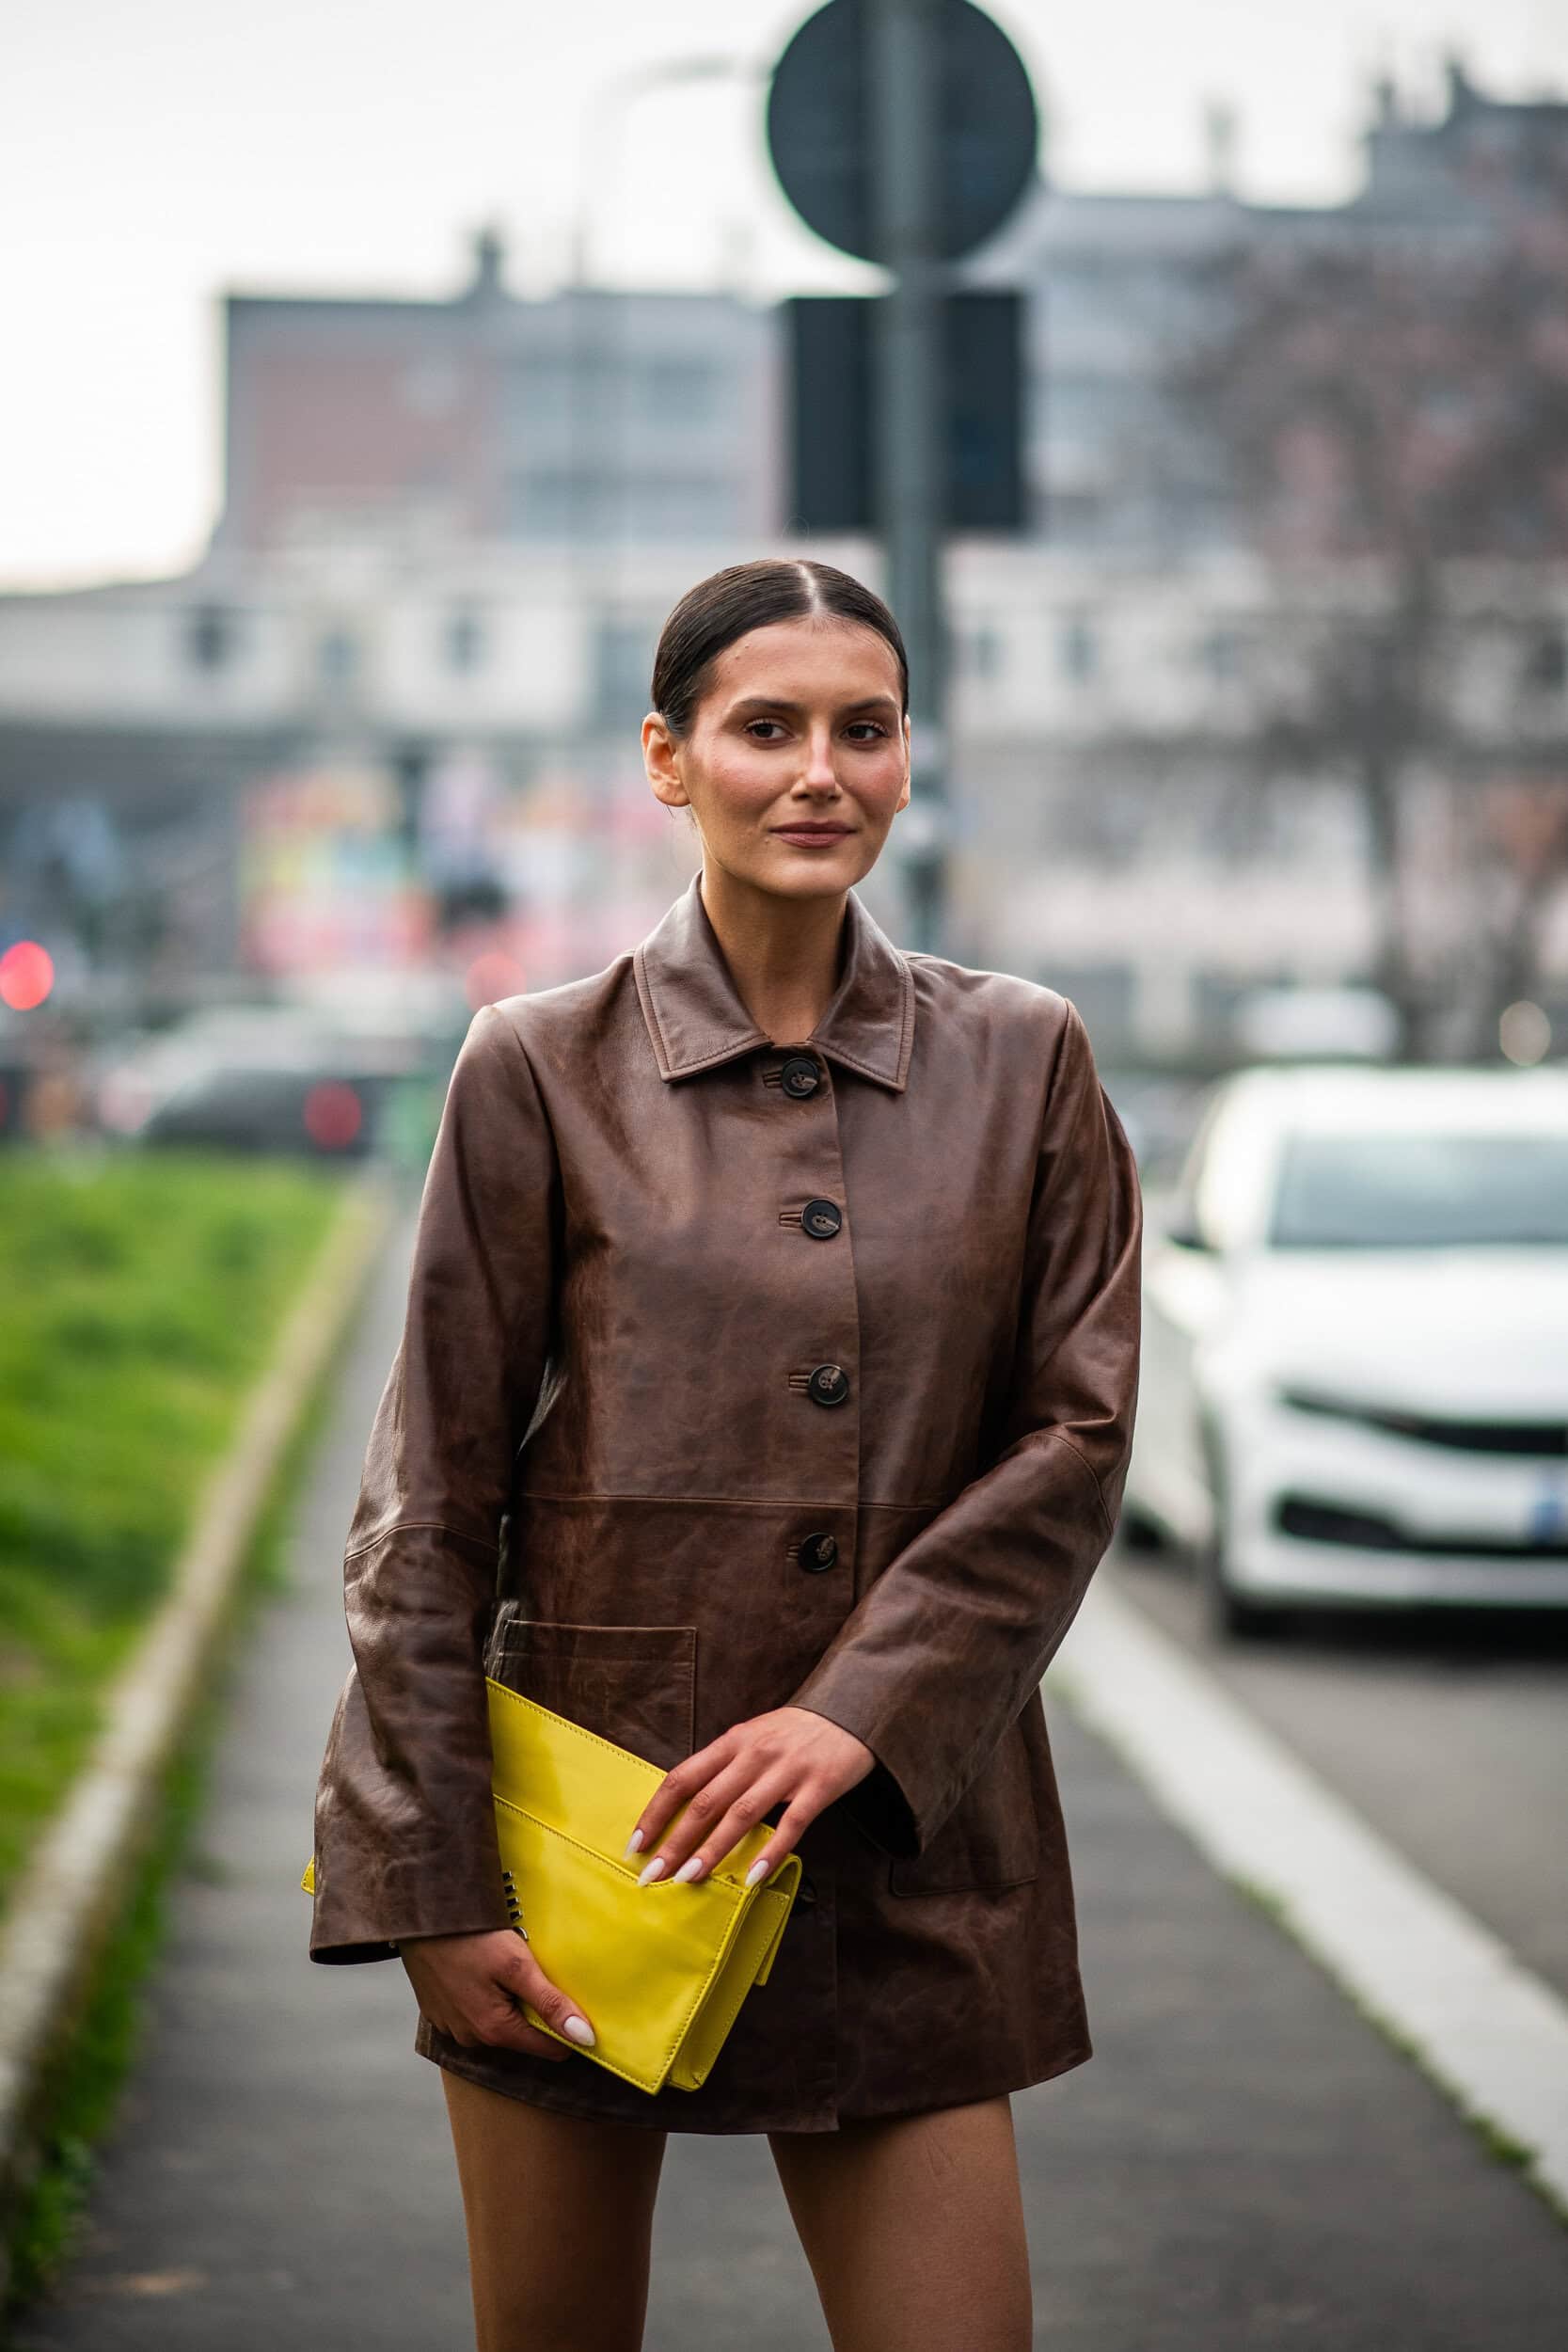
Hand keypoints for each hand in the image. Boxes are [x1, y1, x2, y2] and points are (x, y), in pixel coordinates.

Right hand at [397, 1927, 595, 2060]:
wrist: (422, 1917)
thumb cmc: (471, 1936)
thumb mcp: (518, 1965)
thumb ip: (551, 2003)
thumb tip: (585, 2038)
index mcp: (495, 2031)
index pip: (550, 2049)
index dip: (568, 2027)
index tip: (574, 1999)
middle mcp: (472, 2038)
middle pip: (523, 2035)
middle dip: (535, 2009)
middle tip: (534, 1972)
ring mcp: (452, 2027)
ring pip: (498, 2024)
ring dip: (508, 2002)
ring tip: (506, 1967)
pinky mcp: (439, 2013)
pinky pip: (474, 2014)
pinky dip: (484, 1997)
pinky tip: (482, 1970)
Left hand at [623, 1706, 874, 1888]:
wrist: (850, 1708)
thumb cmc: (795, 1730)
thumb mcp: (753, 1736)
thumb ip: (724, 1766)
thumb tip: (687, 1807)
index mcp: (732, 1741)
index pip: (683, 1778)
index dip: (656, 1812)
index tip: (636, 1845)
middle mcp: (754, 1754)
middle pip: (706, 1802)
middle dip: (675, 1842)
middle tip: (653, 1876)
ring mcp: (787, 1770)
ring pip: (741, 1815)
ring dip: (712, 1850)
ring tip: (689, 1879)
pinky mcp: (819, 1786)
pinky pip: (791, 1825)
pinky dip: (770, 1853)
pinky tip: (752, 1878)